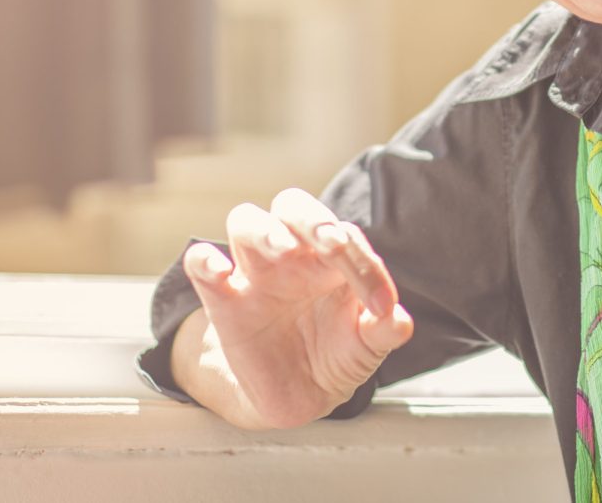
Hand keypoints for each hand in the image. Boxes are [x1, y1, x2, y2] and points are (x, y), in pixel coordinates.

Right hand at [180, 188, 412, 428]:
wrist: (300, 395)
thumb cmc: (339, 354)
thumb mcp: (367, 347)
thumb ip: (383, 330)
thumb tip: (400, 321)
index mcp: (334, 257)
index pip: (346, 236)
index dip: (366, 265)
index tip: (381, 307)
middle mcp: (295, 254)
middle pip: (293, 206)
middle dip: (312, 218)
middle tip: (331, 244)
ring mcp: (257, 272)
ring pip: (247, 221)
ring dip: (265, 230)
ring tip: (283, 250)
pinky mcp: (224, 298)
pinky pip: (201, 263)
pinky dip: (205, 260)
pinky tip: (222, 273)